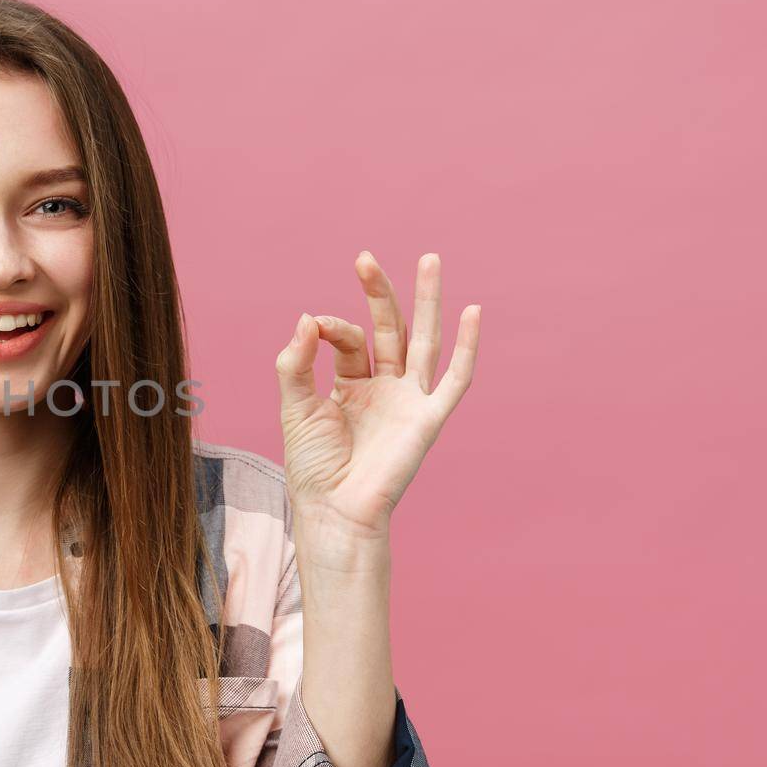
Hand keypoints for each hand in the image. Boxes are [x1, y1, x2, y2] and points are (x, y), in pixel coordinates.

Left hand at [275, 251, 479, 539]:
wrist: (334, 508)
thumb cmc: (312, 466)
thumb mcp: (295, 406)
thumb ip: (296, 362)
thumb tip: (306, 317)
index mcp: (351, 384)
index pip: (350, 340)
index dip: (332, 327)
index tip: (314, 327)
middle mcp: (383, 387)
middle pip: (390, 328)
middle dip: (378, 293)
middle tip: (365, 258)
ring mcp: (408, 400)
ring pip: (424, 340)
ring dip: (427, 300)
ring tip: (429, 259)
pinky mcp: (428, 417)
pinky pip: (454, 378)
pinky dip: (467, 346)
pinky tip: (472, 311)